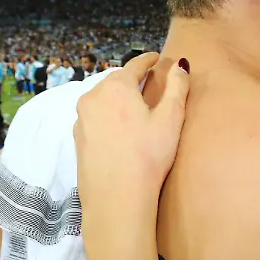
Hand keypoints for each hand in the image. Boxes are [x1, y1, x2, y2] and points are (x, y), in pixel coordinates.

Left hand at [74, 53, 189, 259]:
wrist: (116, 198)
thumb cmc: (148, 155)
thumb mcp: (170, 118)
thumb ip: (177, 87)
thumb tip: (181, 64)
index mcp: (116, 86)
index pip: (136, 64)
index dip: (150, 61)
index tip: (160, 61)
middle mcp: (93, 96)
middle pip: (117, 80)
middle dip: (134, 80)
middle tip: (152, 85)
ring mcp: (81, 118)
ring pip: (104, 98)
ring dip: (119, 98)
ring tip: (137, 108)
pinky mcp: (77, 138)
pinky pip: (95, 117)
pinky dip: (109, 116)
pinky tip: (121, 130)